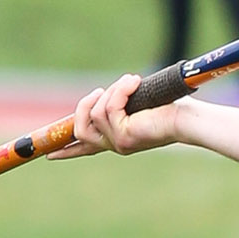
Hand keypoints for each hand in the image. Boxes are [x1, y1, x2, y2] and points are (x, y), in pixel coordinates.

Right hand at [47, 74, 181, 159]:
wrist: (188, 118)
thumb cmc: (170, 107)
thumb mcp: (136, 104)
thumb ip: (117, 104)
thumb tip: (103, 95)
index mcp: (117, 139)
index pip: (85, 148)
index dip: (66, 150)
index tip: (50, 155)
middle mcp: (115, 145)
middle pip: (78, 128)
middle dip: (84, 104)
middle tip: (103, 89)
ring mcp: (118, 144)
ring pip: (93, 113)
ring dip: (110, 92)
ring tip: (131, 83)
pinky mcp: (124, 137)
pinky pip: (108, 108)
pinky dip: (120, 91)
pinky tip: (134, 83)